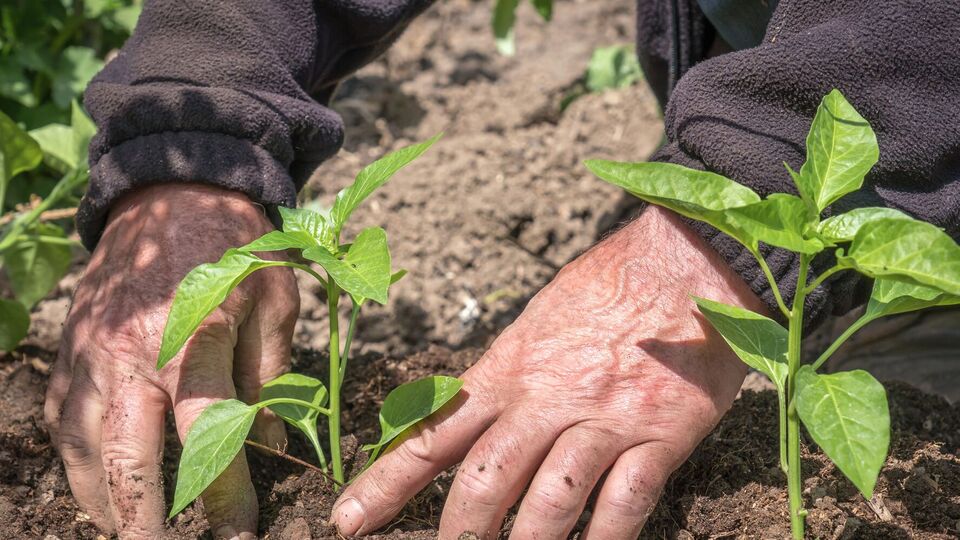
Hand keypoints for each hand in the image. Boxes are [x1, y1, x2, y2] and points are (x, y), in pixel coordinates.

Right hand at [44, 184, 298, 538]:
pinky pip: (62, 415)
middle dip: (140, 519)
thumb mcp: (275, 303)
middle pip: (125, 456)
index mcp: (193, 342)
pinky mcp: (71, 347)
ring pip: (81, 444)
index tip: (240, 530)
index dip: (223, 494)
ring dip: (100, 498)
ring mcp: (91, 351)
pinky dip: (75, 456)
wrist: (173, 191)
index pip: (206, 439)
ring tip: (125, 530)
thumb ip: (270, 378)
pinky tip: (95, 480)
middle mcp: (132, 354)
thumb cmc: (237, 247)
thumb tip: (271, 447)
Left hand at [333, 206, 764, 538]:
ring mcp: (602, 420)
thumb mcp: (538, 320)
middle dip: (457, 533)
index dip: (386, 484)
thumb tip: (473, 415)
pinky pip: (624, 504)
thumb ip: (507, 373)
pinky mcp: (659, 436)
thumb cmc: (609, 282)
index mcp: (509, 369)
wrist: (686, 258)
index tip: (348, 521)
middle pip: (483, 480)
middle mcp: (546, 400)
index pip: (433, 434)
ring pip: (548, 502)